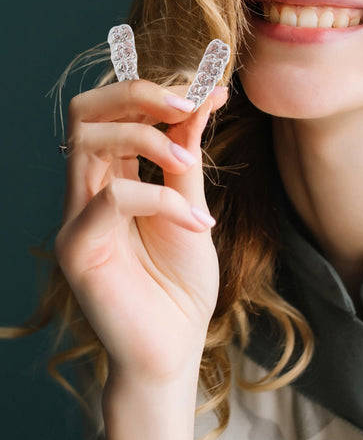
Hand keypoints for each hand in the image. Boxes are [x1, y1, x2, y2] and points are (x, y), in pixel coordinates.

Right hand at [55, 79, 228, 383]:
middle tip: (188, 105)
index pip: (112, 112)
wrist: (174, 349)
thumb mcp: (192, 207)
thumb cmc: (181, 283)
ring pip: (88, 142)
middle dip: (139, 94)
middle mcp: (87, 193)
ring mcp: (77, 220)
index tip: (210, 91)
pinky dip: (161, 198)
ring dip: (149, 136)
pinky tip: (195, 223)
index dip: (157, 92)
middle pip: (86, 112)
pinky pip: (111, 198)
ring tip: (189, 160)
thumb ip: (189, 157)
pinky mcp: (79, 251)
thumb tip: (206, 97)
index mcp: (112, 179)